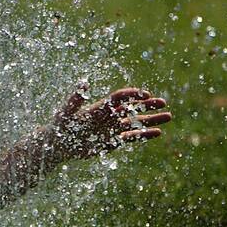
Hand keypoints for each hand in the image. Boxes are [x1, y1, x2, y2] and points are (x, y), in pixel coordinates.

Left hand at [43, 83, 171, 160]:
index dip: (132, 95)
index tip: (146, 94)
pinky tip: (158, 133)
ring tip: (169, 116)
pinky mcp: (112, 142)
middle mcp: (109, 116)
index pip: (120, 97)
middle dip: (148, 105)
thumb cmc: (60, 125)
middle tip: (164, 102)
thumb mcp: (66, 111)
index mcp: (100, 107)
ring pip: (136, 123)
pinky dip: (144, 135)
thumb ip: (75, 98)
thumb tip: (83, 82)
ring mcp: (112, 129)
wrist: (57, 144)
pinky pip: (131, 138)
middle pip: (132, 108)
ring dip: (152, 120)